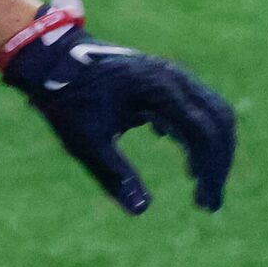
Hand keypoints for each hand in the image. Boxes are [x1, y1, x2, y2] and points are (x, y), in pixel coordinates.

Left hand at [0, 0, 233, 214]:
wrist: (47, 56)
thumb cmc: (65, 97)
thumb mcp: (85, 140)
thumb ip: (114, 174)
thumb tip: (141, 210)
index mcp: (160, 89)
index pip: (205, 132)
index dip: (210, 170)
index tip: (204, 204)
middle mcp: (174, 77)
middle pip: (219, 121)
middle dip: (219, 163)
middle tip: (207, 203)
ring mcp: (171, 75)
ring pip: (213, 112)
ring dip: (212, 149)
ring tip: (200, 185)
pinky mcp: (164, 80)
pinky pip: (197, 107)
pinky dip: (200, 134)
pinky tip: (186, 159)